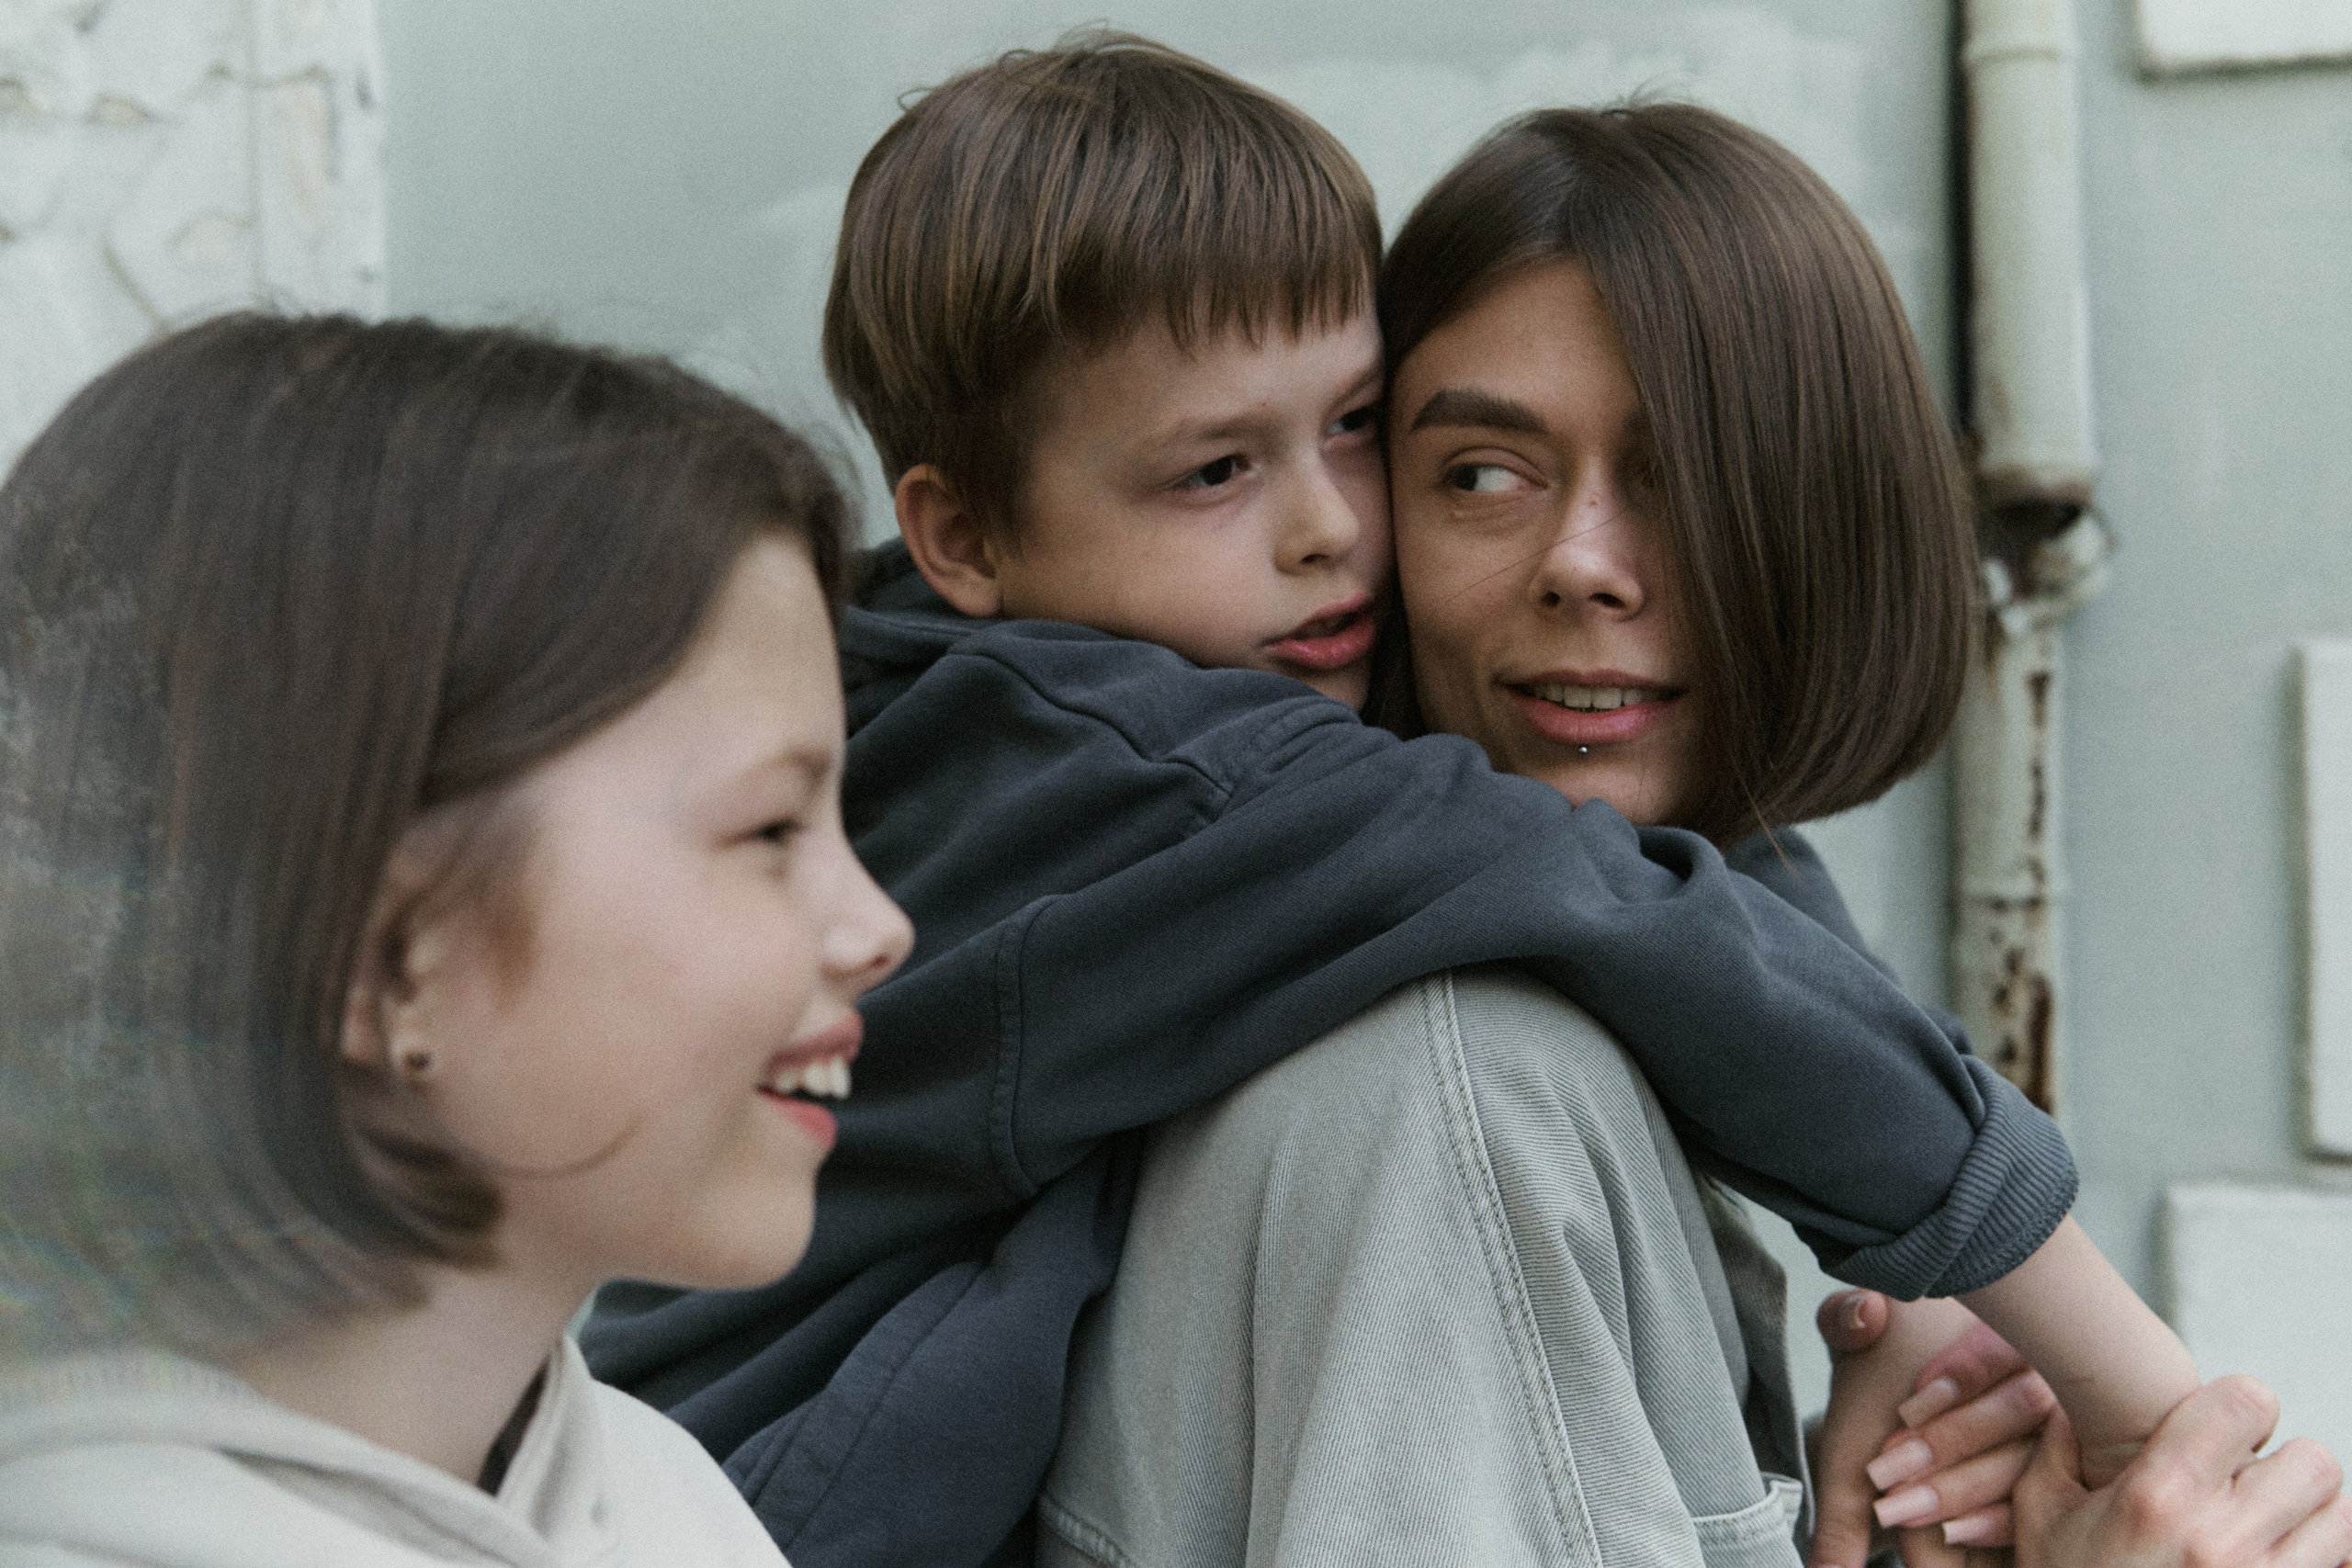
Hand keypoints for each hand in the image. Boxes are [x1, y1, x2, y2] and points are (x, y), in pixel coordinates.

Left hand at [1867, 1313, 2058, 1551]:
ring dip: (1959, 1488)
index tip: (1905, 1409)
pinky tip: (1948, 1531)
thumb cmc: (1886, 1370)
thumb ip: (1848, 1317)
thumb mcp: (1860, 1341)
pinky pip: (2036, 1506)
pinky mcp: (2055, 1485)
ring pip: (2024, 1462)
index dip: (1962, 1375)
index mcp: (2005, 1333)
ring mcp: (2058, 1438)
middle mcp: (2047, 1382)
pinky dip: (1991, 1522)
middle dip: (1949, 1440)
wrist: (1904, 1426)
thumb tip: (1864, 1311)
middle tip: (1883, 1471)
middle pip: (2020, 1408)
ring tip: (1898, 1508)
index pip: (2000, 1347)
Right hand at [2013, 1377, 2351, 1567]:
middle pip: (2314, 1460)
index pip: (2248, 1402)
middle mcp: (2221, 1539)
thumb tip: (2073, 1399)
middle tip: (2247, 1484)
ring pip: (2342, 1516)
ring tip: (2267, 1525)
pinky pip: (2342, 1567)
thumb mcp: (2042, 1516)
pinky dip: (2323, 1558)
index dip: (2238, 1406)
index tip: (2218, 1429)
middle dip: (2284, 1466)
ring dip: (2311, 1515)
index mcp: (2158, 1496)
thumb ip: (2058, 1449)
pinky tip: (2279, 1557)